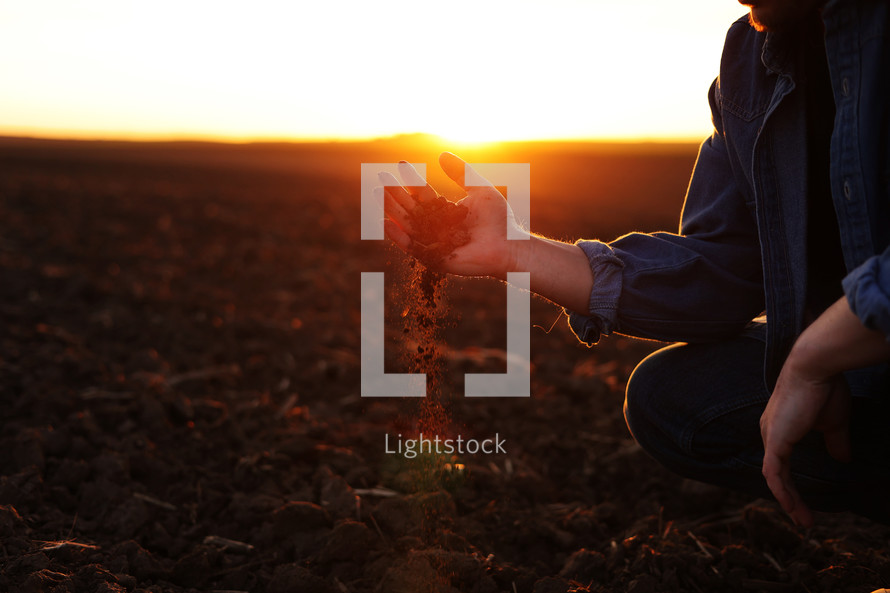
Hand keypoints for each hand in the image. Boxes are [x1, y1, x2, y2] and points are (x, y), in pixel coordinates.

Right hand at [379, 152, 525, 277]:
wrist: (509, 245)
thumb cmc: (499, 219)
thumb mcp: (480, 189)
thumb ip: (461, 173)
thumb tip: (441, 154)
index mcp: (444, 211)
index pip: (422, 193)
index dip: (411, 179)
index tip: (399, 164)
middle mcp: (435, 226)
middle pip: (409, 208)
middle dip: (394, 193)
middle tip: (380, 177)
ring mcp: (432, 243)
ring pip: (406, 225)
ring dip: (390, 209)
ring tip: (377, 192)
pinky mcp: (433, 258)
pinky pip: (411, 247)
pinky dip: (397, 236)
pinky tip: (385, 221)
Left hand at [760, 356, 851, 527]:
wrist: (816, 368)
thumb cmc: (825, 389)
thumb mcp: (833, 422)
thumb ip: (835, 441)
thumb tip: (842, 459)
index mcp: (781, 427)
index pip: (781, 463)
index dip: (791, 485)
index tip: (805, 504)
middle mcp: (770, 432)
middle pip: (776, 474)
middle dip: (790, 499)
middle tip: (805, 520)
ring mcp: (770, 436)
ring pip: (774, 477)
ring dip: (788, 501)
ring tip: (804, 521)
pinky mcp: (775, 440)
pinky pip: (773, 472)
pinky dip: (782, 491)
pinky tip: (792, 507)